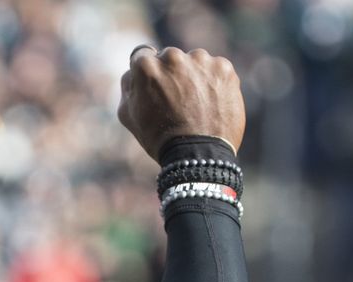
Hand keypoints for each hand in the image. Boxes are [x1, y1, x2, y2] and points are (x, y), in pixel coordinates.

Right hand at [117, 45, 244, 158]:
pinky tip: (211, 103)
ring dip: (195, 76)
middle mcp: (173, 56)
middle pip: (171, 58)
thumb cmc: (159, 137)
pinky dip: (214, 83)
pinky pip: (216, 70)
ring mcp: (200, 60)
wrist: (198, 155)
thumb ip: (128, 85)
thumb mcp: (128, 114)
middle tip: (178, 101)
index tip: (156, 88)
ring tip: (197, 105)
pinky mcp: (224, 68)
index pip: (144, 56)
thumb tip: (134, 70)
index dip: (149, 74)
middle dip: (173, 74)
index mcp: (146, 65)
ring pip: (195, 62)